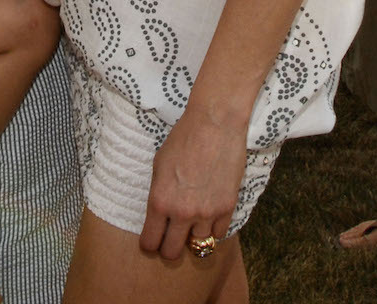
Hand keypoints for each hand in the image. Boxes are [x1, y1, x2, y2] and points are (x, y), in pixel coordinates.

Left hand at [140, 108, 246, 260]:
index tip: (151, 241)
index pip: (150, 242)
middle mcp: (182, 212)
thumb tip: (160, 214)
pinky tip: (209, 215)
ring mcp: (207, 213)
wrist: (214, 124)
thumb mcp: (159, 165)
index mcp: (160, 201)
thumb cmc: (183, 138)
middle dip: (169, 248)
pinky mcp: (227, 208)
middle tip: (171, 239)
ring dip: (193, 237)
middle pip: (173, 252)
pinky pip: (218, 233)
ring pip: (198, 246)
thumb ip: (159, 193)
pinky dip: (213, 228)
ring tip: (192, 223)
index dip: (149, 244)